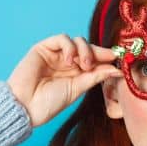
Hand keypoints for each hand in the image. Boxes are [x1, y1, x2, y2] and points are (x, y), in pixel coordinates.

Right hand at [6, 34, 122, 127]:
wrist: (26, 107)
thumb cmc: (49, 102)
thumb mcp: (78, 88)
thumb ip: (96, 77)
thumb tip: (118, 70)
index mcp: (77, 72)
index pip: (95, 58)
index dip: (107, 56)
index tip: (120, 57)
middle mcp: (67, 62)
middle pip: (88, 47)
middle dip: (98, 52)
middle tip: (102, 62)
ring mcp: (55, 54)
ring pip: (77, 41)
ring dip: (84, 50)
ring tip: (84, 66)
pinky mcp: (43, 48)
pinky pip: (62, 39)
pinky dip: (70, 47)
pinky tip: (69, 61)